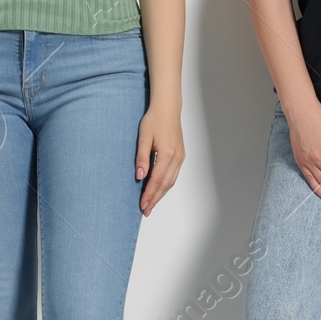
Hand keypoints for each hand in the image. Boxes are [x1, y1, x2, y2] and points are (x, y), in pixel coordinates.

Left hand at [136, 100, 184, 216]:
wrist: (168, 109)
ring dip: (161, 194)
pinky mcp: (181, 156)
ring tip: (152, 203)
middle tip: (146, 210)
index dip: (149, 194)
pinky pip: (174, 175)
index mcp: (167, 154)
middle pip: (166, 184)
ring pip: (171, 182)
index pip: (157, 180)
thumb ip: (141, 157)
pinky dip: (166, 185)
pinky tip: (159, 190)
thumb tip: (139, 176)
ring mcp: (181, 157)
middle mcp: (177, 158)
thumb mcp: (143, 137)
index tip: (142, 205)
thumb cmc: (154, 120)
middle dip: (155, 199)